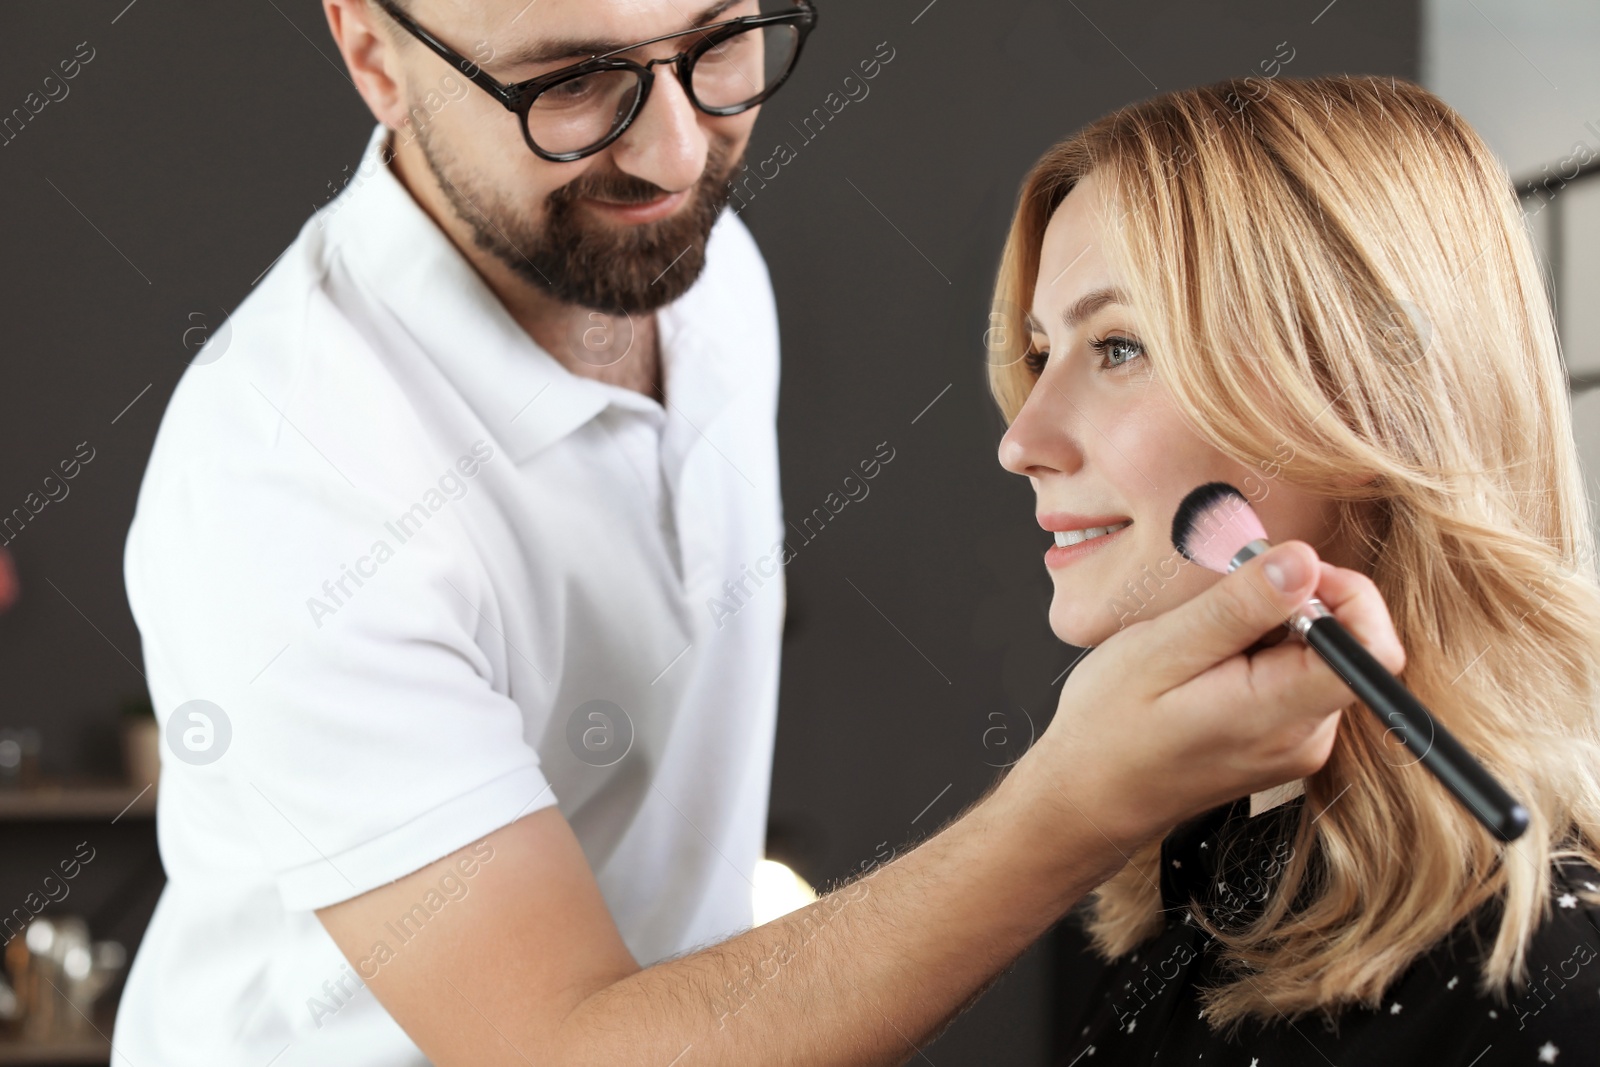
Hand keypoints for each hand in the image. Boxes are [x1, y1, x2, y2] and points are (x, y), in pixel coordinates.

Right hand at [1019, 540, 1404, 856]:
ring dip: (1271, 631)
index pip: (1371, 648)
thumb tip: (1302, 562)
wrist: (1088, 795)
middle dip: (1293, 606)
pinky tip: (1209, 667)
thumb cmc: (1109, 728)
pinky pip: (1296, 680)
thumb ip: (1238, 607)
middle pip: (1346, 646)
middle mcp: (1304, 736)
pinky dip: (1261, 657)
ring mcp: (1297, 745)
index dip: (1342, 592)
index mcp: (1280, 714)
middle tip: (1220, 607)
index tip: (1284, 573)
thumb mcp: (1162, 650)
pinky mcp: (1285, 744)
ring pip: (1318, 658)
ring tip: (1205, 644)